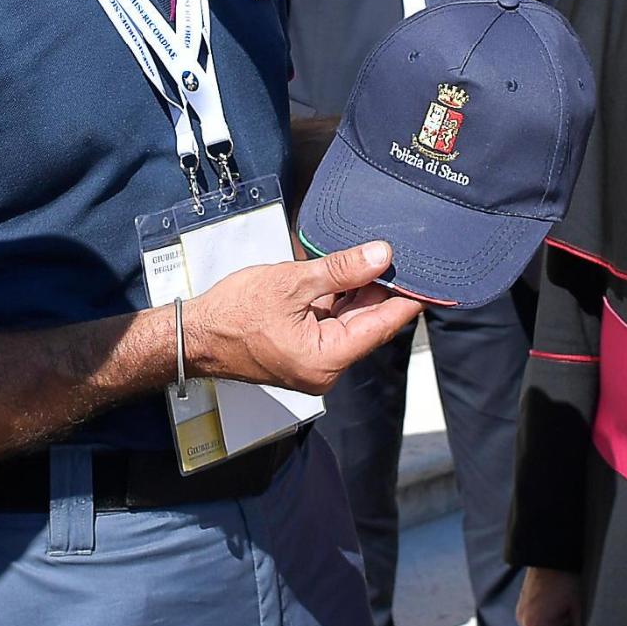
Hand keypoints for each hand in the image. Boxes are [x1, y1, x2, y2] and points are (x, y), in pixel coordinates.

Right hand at [184, 242, 420, 394]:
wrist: (195, 335)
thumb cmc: (233, 314)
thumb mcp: (292, 282)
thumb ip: (341, 270)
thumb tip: (380, 256)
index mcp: (326, 360)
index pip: (380, 327)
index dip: (407, 301)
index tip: (431, 282)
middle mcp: (325, 370)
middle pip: (368, 326)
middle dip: (383, 292)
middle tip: (402, 258)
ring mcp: (314, 364)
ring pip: (350, 325)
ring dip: (360, 296)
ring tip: (374, 261)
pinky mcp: (303, 355)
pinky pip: (332, 328)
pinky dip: (340, 304)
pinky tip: (347, 277)